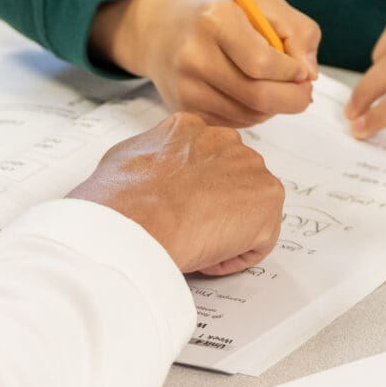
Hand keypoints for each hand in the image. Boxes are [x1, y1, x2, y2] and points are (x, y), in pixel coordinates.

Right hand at [68, 111, 287, 276]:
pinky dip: (234, 257)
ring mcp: (251, 167)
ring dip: (226, 232)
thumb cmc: (118, 199)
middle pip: (231, 180)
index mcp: (189, 129)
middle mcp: (225, 140)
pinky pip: (258, 240)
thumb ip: (146, 159)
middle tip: (189, 230)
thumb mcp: (122, 161)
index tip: (179, 209)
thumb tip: (146, 173)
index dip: (192, 191)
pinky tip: (205, 257)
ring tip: (193, 245)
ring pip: (248, 210)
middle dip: (215, 207)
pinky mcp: (267, 199)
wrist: (135, 220)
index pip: (204, 158)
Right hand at [94, 0, 320, 126]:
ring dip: (273, 107)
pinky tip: (247, 94)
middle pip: (258, 97)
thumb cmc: (225, 16)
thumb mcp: (265, 7)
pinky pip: (235, 125)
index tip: (302, 71)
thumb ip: (299, 32)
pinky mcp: (184, 111)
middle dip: (292, 99)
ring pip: (250, 115)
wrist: (162, 30)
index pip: (263, 64)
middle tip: (303, 92)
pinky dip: (252, 114)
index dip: (292, 73)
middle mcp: (194, 56)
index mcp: (216, 21)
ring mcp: (186, 88)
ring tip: (269, 85)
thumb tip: (309, 74)